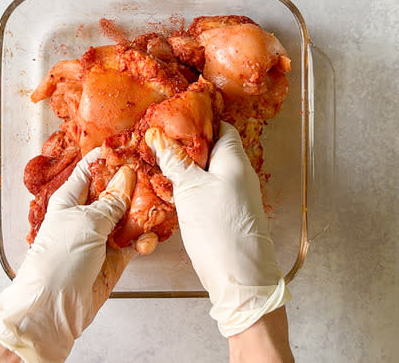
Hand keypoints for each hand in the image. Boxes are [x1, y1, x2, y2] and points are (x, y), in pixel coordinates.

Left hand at [0, 148, 135, 362]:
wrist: (53, 308)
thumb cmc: (58, 261)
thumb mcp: (86, 222)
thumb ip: (111, 201)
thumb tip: (127, 176)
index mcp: (70, 199)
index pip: (90, 169)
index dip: (109, 157)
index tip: (132, 147)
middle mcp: (85, 215)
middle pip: (115, 191)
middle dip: (135, 185)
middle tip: (154, 177)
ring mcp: (100, 237)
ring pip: (129, 216)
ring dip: (144, 214)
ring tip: (157, 211)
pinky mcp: (114, 258)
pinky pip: (135, 242)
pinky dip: (144, 240)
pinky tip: (148, 241)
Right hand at [145, 122, 289, 336]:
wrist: (240, 277)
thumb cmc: (220, 228)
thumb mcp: (190, 189)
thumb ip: (174, 161)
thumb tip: (157, 137)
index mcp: (235, 159)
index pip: (220, 128)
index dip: (198, 122)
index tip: (173, 121)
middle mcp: (240, 174)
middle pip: (213, 150)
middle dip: (187, 147)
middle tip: (158, 145)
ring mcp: (236, 196)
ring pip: (209, 173)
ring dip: (188, 170)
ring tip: (160, 167)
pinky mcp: (229, 215)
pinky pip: (209, 193)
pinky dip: (192, 189)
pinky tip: (173, 194)